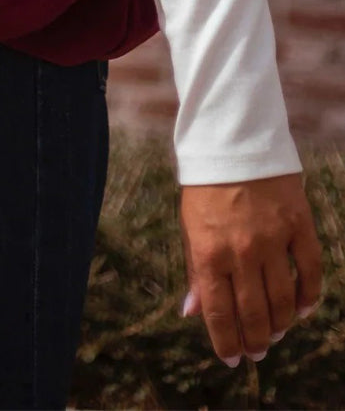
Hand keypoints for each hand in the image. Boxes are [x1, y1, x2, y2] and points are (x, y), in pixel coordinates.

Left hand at [179, 173, 322, 365]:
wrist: (233, 141)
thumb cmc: (206, 187)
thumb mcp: (190, 226)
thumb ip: (195, 271)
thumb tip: (192, 313)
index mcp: (208, 252)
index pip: (219, 313)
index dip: (227, 343)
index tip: (232, 359)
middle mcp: (241, 251)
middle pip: (254, 313)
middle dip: (255, 340)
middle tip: (257, 351)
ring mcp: (273, 239)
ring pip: (283, 300)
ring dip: (280, 324)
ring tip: (275, 333)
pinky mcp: (298, 226)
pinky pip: (310, 272)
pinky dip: (308, 296)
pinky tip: (301, 308)